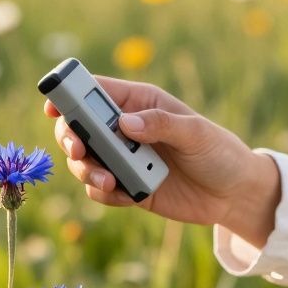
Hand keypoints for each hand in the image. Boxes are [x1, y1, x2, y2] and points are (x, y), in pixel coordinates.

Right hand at [43, 76, 280, 246]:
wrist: (234, 194)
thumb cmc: (218, 152)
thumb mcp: (196, 133)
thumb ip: (160, 124)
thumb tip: (124, 123)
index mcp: (138, 104)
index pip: (94, 92)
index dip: (68, 95)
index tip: (53, 107)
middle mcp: (124, 129)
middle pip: (78, 128)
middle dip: (71, 139)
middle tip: (80, 151)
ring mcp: (123, 159)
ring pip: (83, 161)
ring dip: (87, 170)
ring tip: (109, 181)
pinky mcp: (126, 187)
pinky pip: (99, 190)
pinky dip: (104, 193)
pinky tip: (126, 195)